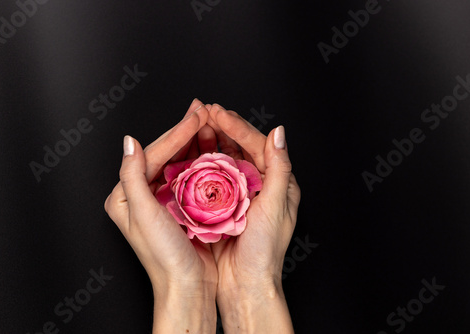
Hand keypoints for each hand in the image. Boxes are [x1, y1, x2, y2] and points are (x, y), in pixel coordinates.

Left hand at [104, 99, 217, 333]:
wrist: (186, 286)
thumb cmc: (164, 257)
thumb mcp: (143, 214)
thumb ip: (132, 176)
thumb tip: (130, 141)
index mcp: (125, 195)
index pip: (152, 154)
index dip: (176, 133)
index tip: (197, 117)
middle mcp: (140, 195)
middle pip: (164, 154)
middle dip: (185, 131)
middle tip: (203, 110)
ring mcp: (160, 200)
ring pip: (178, 161)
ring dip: (194, 141)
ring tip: (209, 122)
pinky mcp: (178, 207)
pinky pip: (189, 175)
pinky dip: (201, 159)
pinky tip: (211, 147)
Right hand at [207, 104, 300, 333]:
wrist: (246, 284)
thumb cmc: (265, 250)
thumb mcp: (276, 206)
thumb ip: (279, 168)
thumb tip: (279, 132)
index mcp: (278, 182)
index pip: (257, 145)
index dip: (236, 126)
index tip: (217, 112)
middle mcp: (259, 185)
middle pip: (239, 148)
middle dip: (221, 128)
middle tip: (203, 112)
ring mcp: (239, 194)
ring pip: (224, 159)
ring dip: (211, 142)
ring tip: (195, 125)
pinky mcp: (222, 205)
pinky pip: (211, 178)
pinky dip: (202, 164)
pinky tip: (190, 153)